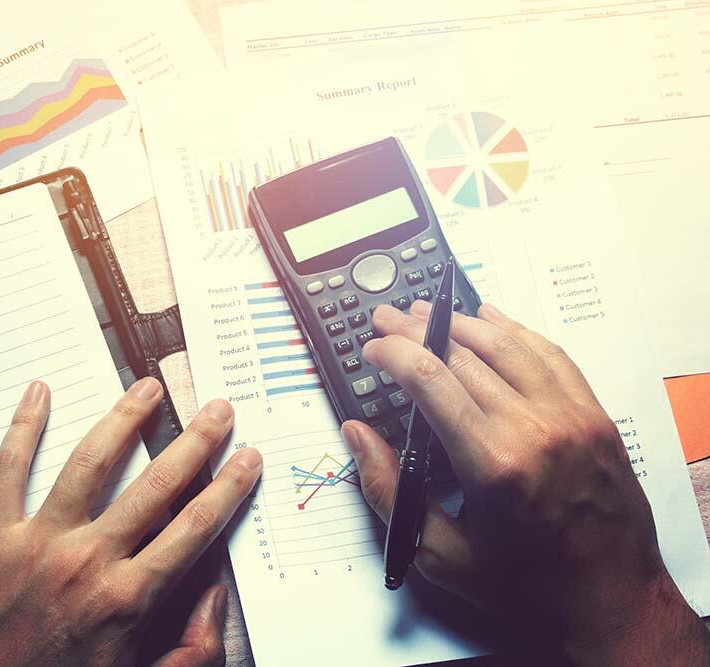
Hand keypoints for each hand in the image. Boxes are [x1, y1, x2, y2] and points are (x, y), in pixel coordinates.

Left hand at [0, 378, 261, 666]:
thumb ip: (191, 648)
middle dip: (194, 443)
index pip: (194, 529)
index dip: (228, 489)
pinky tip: (38, 394)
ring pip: (89, 464)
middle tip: (216, 410)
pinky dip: (22, 429)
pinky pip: (7, 472)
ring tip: (146, 388)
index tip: (246, 459)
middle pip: (155, 487)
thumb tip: (215, 594)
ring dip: (124, 419)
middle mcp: (87, 562)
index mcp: (126, 599)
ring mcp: (38, 544)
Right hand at [345, 301, 709, 664]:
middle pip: (464, 354)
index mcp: (493, 463)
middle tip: (389, 320)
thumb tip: (358, 436)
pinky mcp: (595, 418)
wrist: (612, 608)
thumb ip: (389, 491)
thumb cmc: (530, 589)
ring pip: (508, 344)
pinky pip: (552, 356)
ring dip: (462, 322)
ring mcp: (571, 418)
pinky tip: (493, 319)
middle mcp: (536, 429)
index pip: (431, 378)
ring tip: (429, 312)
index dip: (394, 351)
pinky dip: (518, 331)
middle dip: (417, 331)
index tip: (373, 347)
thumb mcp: (442, 555)